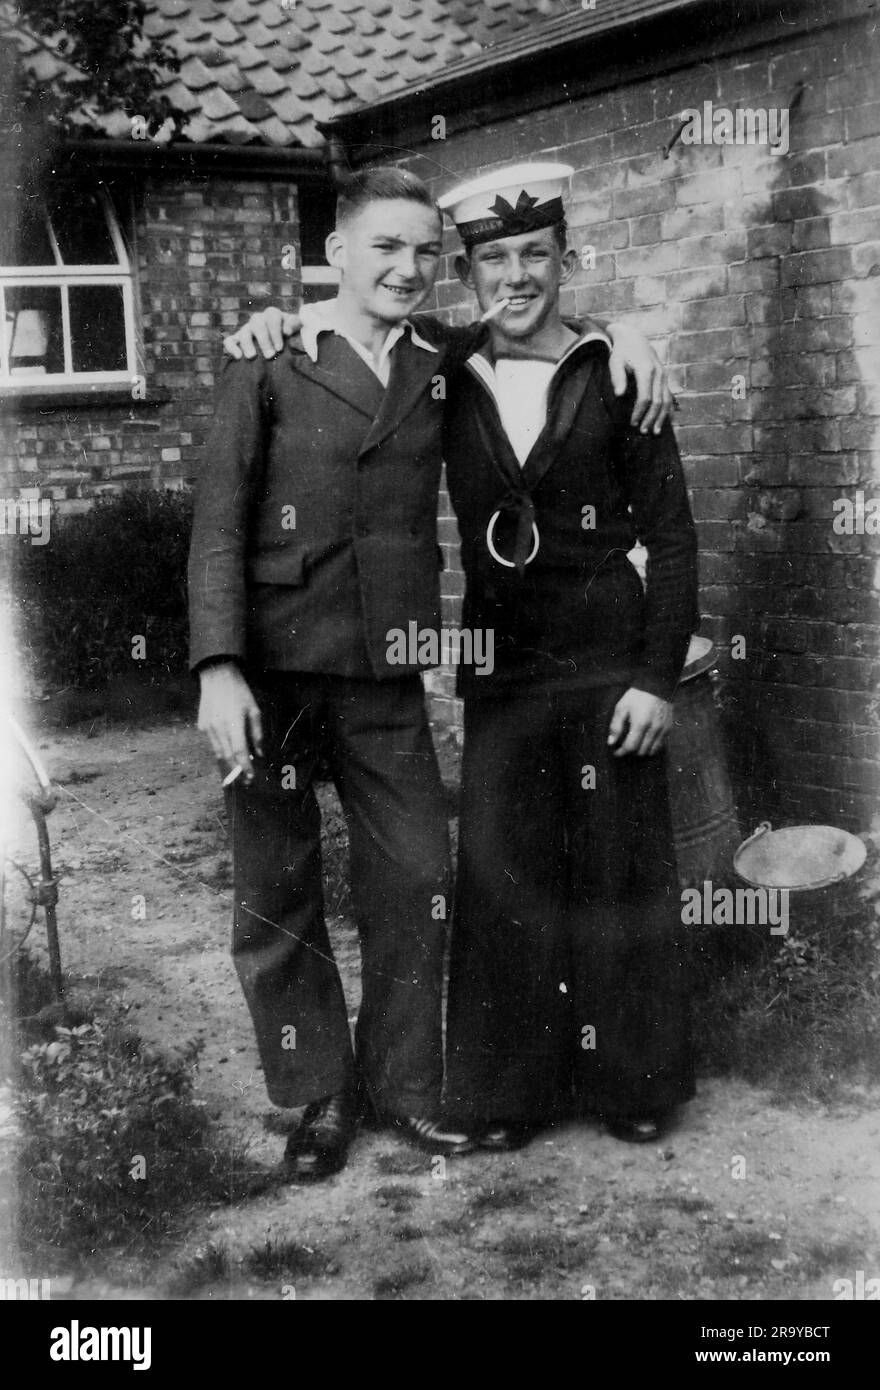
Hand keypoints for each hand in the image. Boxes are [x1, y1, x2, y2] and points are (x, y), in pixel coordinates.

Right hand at [197, 662, 263, 782]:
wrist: (216, 676)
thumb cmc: (239, 692)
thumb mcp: (254, 710)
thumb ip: (257, 734)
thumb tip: (259, 753)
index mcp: (234, 723)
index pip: (240, 752)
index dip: (245, 767)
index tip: (251, 778)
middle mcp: (218, 728)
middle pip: (227, 757)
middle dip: (236, 770)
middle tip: (245, 779)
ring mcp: (208, 728)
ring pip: (218, 752)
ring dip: (228, 762)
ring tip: (238, 768)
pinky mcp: (201, 726)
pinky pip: (212, 743)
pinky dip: (221, 749)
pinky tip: (228, 749)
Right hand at [223, 305, 299, 359]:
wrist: (281, 344)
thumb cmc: (291, 336)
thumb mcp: (297, 329)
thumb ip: (295, 325)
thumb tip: (286, 331)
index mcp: (272, 315)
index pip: (272, 317)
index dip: (275, 331)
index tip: (280, 348)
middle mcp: (258, 320)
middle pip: (257, 324)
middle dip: (263, 340)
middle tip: (270, 356)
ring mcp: (247, 329)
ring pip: (243, 332)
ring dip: (247, 344)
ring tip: (252, 357)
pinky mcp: (237, 340)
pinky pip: (229, 341)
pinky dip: (231, 347)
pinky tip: (238, 357)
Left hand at [606, 321, 674, 434]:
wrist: (633, 338)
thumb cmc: (621, 352)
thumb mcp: (615, 361)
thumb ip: (617, 377)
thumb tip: (619, 395)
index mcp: (646, 369)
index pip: (645, 396)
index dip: (639, 411)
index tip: (633, 423)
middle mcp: (659, 372)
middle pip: (658, 401)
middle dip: (650, 418)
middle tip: (643, 432)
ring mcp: (664, 374)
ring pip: (666, 399)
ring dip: (661, 417)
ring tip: (655, 432)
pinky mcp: (665, 377)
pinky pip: (669, 395)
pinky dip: (668, 409)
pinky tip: (665, 421)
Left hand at [607, 687, 671, 756]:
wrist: (657, 685)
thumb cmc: (637, 696)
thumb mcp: (622, 707)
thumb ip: (615, 726)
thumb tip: (611, 742)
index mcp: (640, 724)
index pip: (630, 747)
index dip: (621, 752)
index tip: (616, 752)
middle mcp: (653, 729)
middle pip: (641, 751)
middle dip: (631, 752)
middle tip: (624, 747)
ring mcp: (663, 730)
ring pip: (652, 751)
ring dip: (642, 751)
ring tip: (635, 745)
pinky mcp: (669, 728)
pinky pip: (660, 745)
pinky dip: (652, 746)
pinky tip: (645, 741)